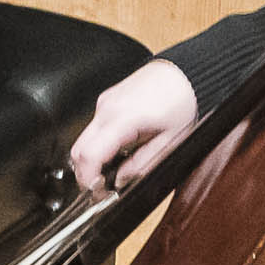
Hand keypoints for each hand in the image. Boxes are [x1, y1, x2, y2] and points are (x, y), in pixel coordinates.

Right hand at [68, 59, 201, 193]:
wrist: (186, 73)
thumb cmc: (183, 101)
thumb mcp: (169, 142)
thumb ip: (142, 165)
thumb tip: (121, 181)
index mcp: (122, 119)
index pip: (89, 156)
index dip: (88, 180)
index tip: (97, 192)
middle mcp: (106, 108)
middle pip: (78, 150)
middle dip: (87, 172)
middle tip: (104, 185)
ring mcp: (104, 102)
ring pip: (84, 139)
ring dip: (94, 158)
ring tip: (117, 166)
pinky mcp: (107, 100)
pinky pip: (94, 127)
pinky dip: (99, 143)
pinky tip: (120, 148)